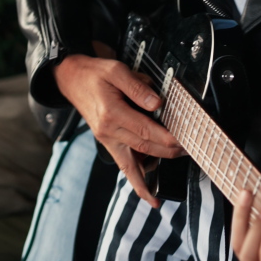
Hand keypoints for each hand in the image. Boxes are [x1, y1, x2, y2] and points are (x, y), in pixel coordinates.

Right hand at [53, 53, 183, 206]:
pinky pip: (123, 166)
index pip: (145, 131)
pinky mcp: (108, 142)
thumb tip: (157, 104)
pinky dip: (135, 180)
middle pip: (143, 149)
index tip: (183, 141)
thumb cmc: (96, 74)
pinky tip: (148, 190)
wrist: (72, 79)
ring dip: (150, 178)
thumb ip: (138, 87)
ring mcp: (107, 139)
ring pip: (131, 167)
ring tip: (168, 184)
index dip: (166, 138)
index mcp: (112, 112)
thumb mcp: (117, 70)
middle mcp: (108, 131)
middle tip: (188, 152)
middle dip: (167, 153)